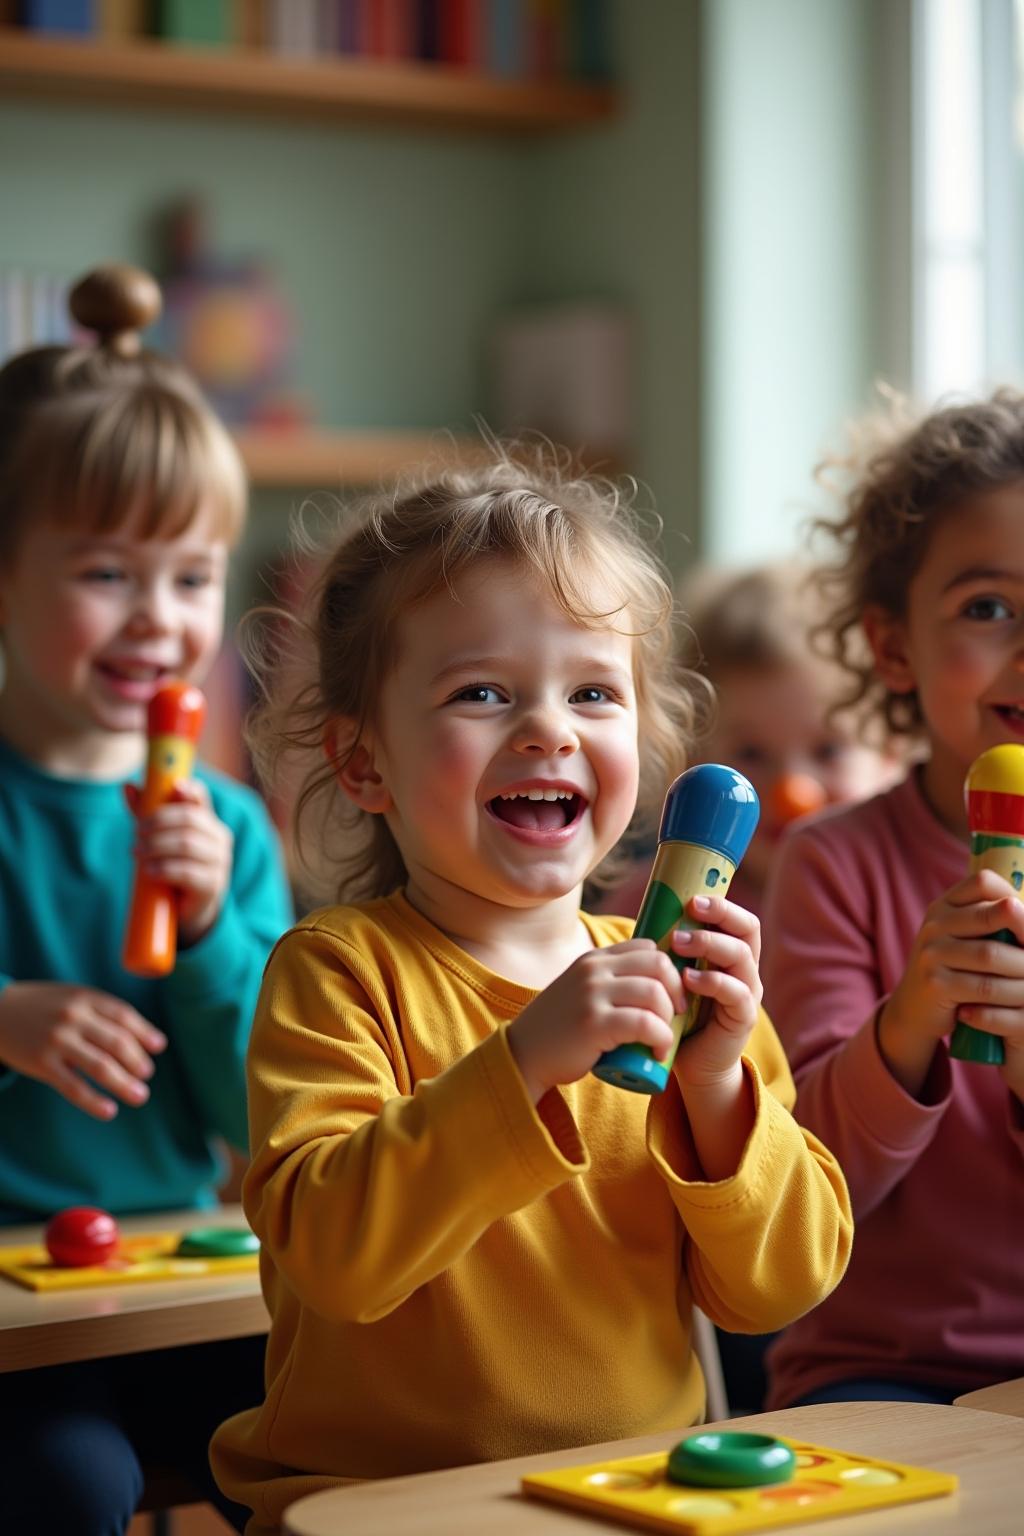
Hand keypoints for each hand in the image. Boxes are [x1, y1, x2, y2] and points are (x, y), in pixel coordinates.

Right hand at [0, 982, 166, 1119]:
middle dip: (138, 1062)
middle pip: (117, 1043)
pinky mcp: (42, 1064)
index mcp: (85, 998)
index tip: (159, 1048)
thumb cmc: (44, 1007)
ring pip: (100, 1067)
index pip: (124, 1016)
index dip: (145, 1033)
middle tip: (147, 1075)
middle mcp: (73, 1017)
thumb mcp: (73, 997)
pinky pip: (73, 1087)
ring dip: (124, 1084)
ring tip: (140, 1096)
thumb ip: (105, 1012)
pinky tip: (109, 1111)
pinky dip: (94, 1101)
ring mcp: (57, 1041)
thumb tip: (148, 1039)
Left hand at [128, 779, 233, 944]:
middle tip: (136, 832)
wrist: (192, 908)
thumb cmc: (176, 866)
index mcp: (208, 822)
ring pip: (187, 844)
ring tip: (137, 852)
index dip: (190, 790)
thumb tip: (128, 786)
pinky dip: (164, 869)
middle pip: (190, 819)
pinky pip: (188, 872)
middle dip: (159, 822)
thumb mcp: (160, 837)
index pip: (202, 799)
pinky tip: (149, 871)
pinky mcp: (212, 884)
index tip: (174, 787)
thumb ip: (146, 812)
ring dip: (157, 846)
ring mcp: (219, 861)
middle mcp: (219, 838)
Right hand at [507, 939, 680, 1102]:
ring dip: (670, 1020)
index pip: (649, 948)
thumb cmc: (560, 1028)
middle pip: (659, 966)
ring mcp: (592, 994)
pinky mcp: (593, 1023)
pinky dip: (661, 1039)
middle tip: (676, 1018)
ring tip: (663, 1039)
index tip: (672, 996)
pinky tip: (658, 1053)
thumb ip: (608, 981)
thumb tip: (657, 983)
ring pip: (655, 994)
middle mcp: (593, 970)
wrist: (524, 1054)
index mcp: (594, 959)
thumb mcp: (583, 991)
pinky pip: (644, 1024)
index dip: (670, 972)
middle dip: (677, 992)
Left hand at [670, 893, 762, 1085]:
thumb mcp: (676, 974)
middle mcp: (746, 970)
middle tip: (688, 912)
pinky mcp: (743, 1018)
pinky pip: (736, 993)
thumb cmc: (679, 1013)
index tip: (691, 899)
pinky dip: (711, 982)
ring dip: (709, 944)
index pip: (739, 919)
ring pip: (742, 957)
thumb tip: (651, 913)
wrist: (690, 1063)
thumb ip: (674, 950)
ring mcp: (748, 993)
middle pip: (748, 930)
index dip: (721, 904)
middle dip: (720, 915)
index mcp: (732, 955)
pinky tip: (687, 979)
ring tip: (678, 944)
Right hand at [879, 869, 1023, 1097]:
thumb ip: (991, 921)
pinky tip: (1021, 1000)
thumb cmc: (954, 971)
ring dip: (1023, 968)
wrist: (914, 1010)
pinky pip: (982, 986)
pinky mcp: (935, 983)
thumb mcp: (964, 939)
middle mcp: (934, 924)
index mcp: (944, 906)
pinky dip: (1010, 994)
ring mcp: (931, 953)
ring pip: (991, 955)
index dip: (1013, 894)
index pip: (983, 883)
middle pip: (993, 915)